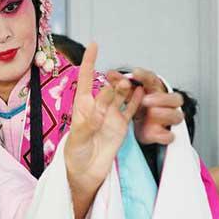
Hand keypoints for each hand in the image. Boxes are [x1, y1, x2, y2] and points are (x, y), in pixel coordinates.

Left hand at [64, 43, 142, 192]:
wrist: (86, 173)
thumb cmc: (75, 155)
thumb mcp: (79, 138)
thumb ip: (90, 122)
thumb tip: (102, 105)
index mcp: (82, 106)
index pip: (86, 79)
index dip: (90, 61)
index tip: (95, 44)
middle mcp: (97, 107)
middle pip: (107, 85)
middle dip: (114, 79)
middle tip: (122, 81)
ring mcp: (110, 115)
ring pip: (121, 94)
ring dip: (127, 87)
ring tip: (132, 83)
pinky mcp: (121, 125)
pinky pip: (130, 108)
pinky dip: (137, 99)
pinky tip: (143, 91)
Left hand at [107, 68, 183, 144]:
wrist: (140, 125)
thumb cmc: (137, 105)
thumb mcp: (127, 94)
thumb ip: (119, 84)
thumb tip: (110, 74)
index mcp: (154, 90)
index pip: (153, 80)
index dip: (145, 76)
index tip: (135, 72)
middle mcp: (165, 104)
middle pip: (174, 98)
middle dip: (161, 98)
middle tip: (145, 100)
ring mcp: (166, 119)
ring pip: (176, 115)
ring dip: (164, 113)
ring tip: (151, 112)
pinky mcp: (163, 134)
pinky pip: (169, 136)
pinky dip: (164, 134)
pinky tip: (155, 132)